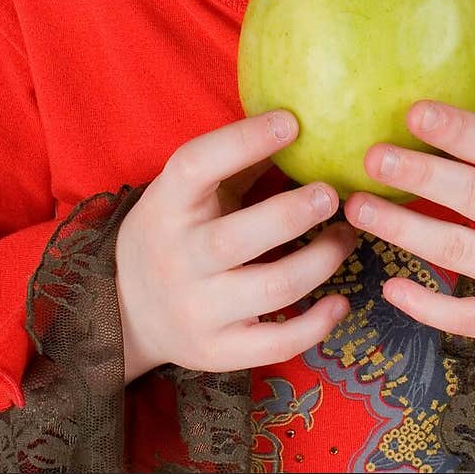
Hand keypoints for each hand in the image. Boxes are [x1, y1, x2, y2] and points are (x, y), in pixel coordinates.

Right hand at [114, 110, 356, 382]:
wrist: (128, 310)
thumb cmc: (175, 231)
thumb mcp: (190, 191)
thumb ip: (236, 160)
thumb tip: (299, 121)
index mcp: (166, 206)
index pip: (196, 165)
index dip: (244, 140)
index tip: (291, 122)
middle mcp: (177, 259)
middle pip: (238, 236)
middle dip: (295, 212)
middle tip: (332, 194)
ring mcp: (197, 310)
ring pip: (273, 287)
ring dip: (322, 260)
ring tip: (346, 236)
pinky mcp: (218, 352)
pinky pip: (277, 343)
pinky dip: (318, 324)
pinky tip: (341, 301)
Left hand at [343, 100, 474, 366]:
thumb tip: (454, 84)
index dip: (458, 131)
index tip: (412, 111)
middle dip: (419, 175)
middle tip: (371, 156)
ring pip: (457, 251)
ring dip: (401, 229)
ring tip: (358, 207)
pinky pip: (465, 316)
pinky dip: (425, 303)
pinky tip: (389, 285)